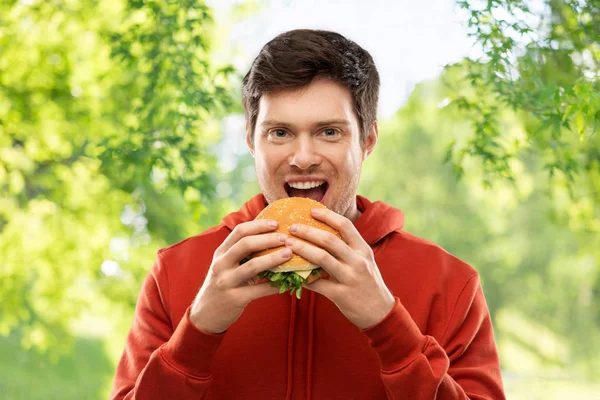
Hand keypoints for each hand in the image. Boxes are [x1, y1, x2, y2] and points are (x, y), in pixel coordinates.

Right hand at [189, 219, 290, 333]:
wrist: (206, 314)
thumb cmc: (222, 284)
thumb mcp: (225, 265)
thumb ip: (241, 253)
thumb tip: (271, 238)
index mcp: (220, 253)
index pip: (239, 231)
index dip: (258, 225)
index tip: (276, 224)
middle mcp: (221, 264)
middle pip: (245, 245)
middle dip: (268, 239)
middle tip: (285, 238)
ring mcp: (226, 281)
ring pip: (252, 266)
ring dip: (273, 258)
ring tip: (289, 254)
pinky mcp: (235, 298)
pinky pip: (259, 290)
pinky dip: (274, 285)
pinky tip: (287, 283)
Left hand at [286, 208, 394, 329]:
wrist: (381, 312)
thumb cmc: (369, 283)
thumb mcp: (364, 261)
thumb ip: (348, 249)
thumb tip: (322, 234)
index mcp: (363, 250)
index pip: (345, 226)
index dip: (327, 216)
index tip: (311, 211)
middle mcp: (358, 261)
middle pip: (329, 240)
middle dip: (308, 231)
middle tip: (292, 227)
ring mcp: (350, 278)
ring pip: (321, 258)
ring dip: (302, 249)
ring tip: (288, 244)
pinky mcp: (341, 295)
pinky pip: (317, 284)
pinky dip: (303, 278)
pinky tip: (291, 273)